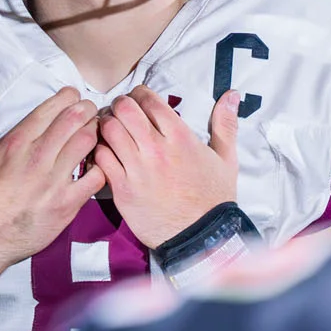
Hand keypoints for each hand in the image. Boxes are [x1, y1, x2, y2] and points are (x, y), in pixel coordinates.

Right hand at [0, 86, 103, 276]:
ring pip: (87, 142)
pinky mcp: (67, 204)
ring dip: (96, 132)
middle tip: (91, 110)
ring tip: (97, 132)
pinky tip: (99, 163)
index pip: (50, 109)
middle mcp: (37, 158)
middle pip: (74, 120)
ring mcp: (54, 181)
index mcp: (16, 144)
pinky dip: (102, 165)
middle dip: (87, 109)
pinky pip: (96, 177)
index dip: (68, 97)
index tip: (74, 96)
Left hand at [93, 85, 239, 248]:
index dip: (139, 94)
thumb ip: (225, 123)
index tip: (138, 99)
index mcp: (180, 138)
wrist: (200, 237)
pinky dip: (99, 150)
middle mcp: (156, 150)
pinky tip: (106, 151)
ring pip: (109, 130)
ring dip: (107, 124)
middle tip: (121, 111)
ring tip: (111, 129)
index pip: (149, 100)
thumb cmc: (213, 198)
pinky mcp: (122, 189)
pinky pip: (101, 158)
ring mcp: (137, 170)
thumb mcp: (226, 159)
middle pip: (125, 110)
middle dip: (120, 104)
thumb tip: (232, 94)